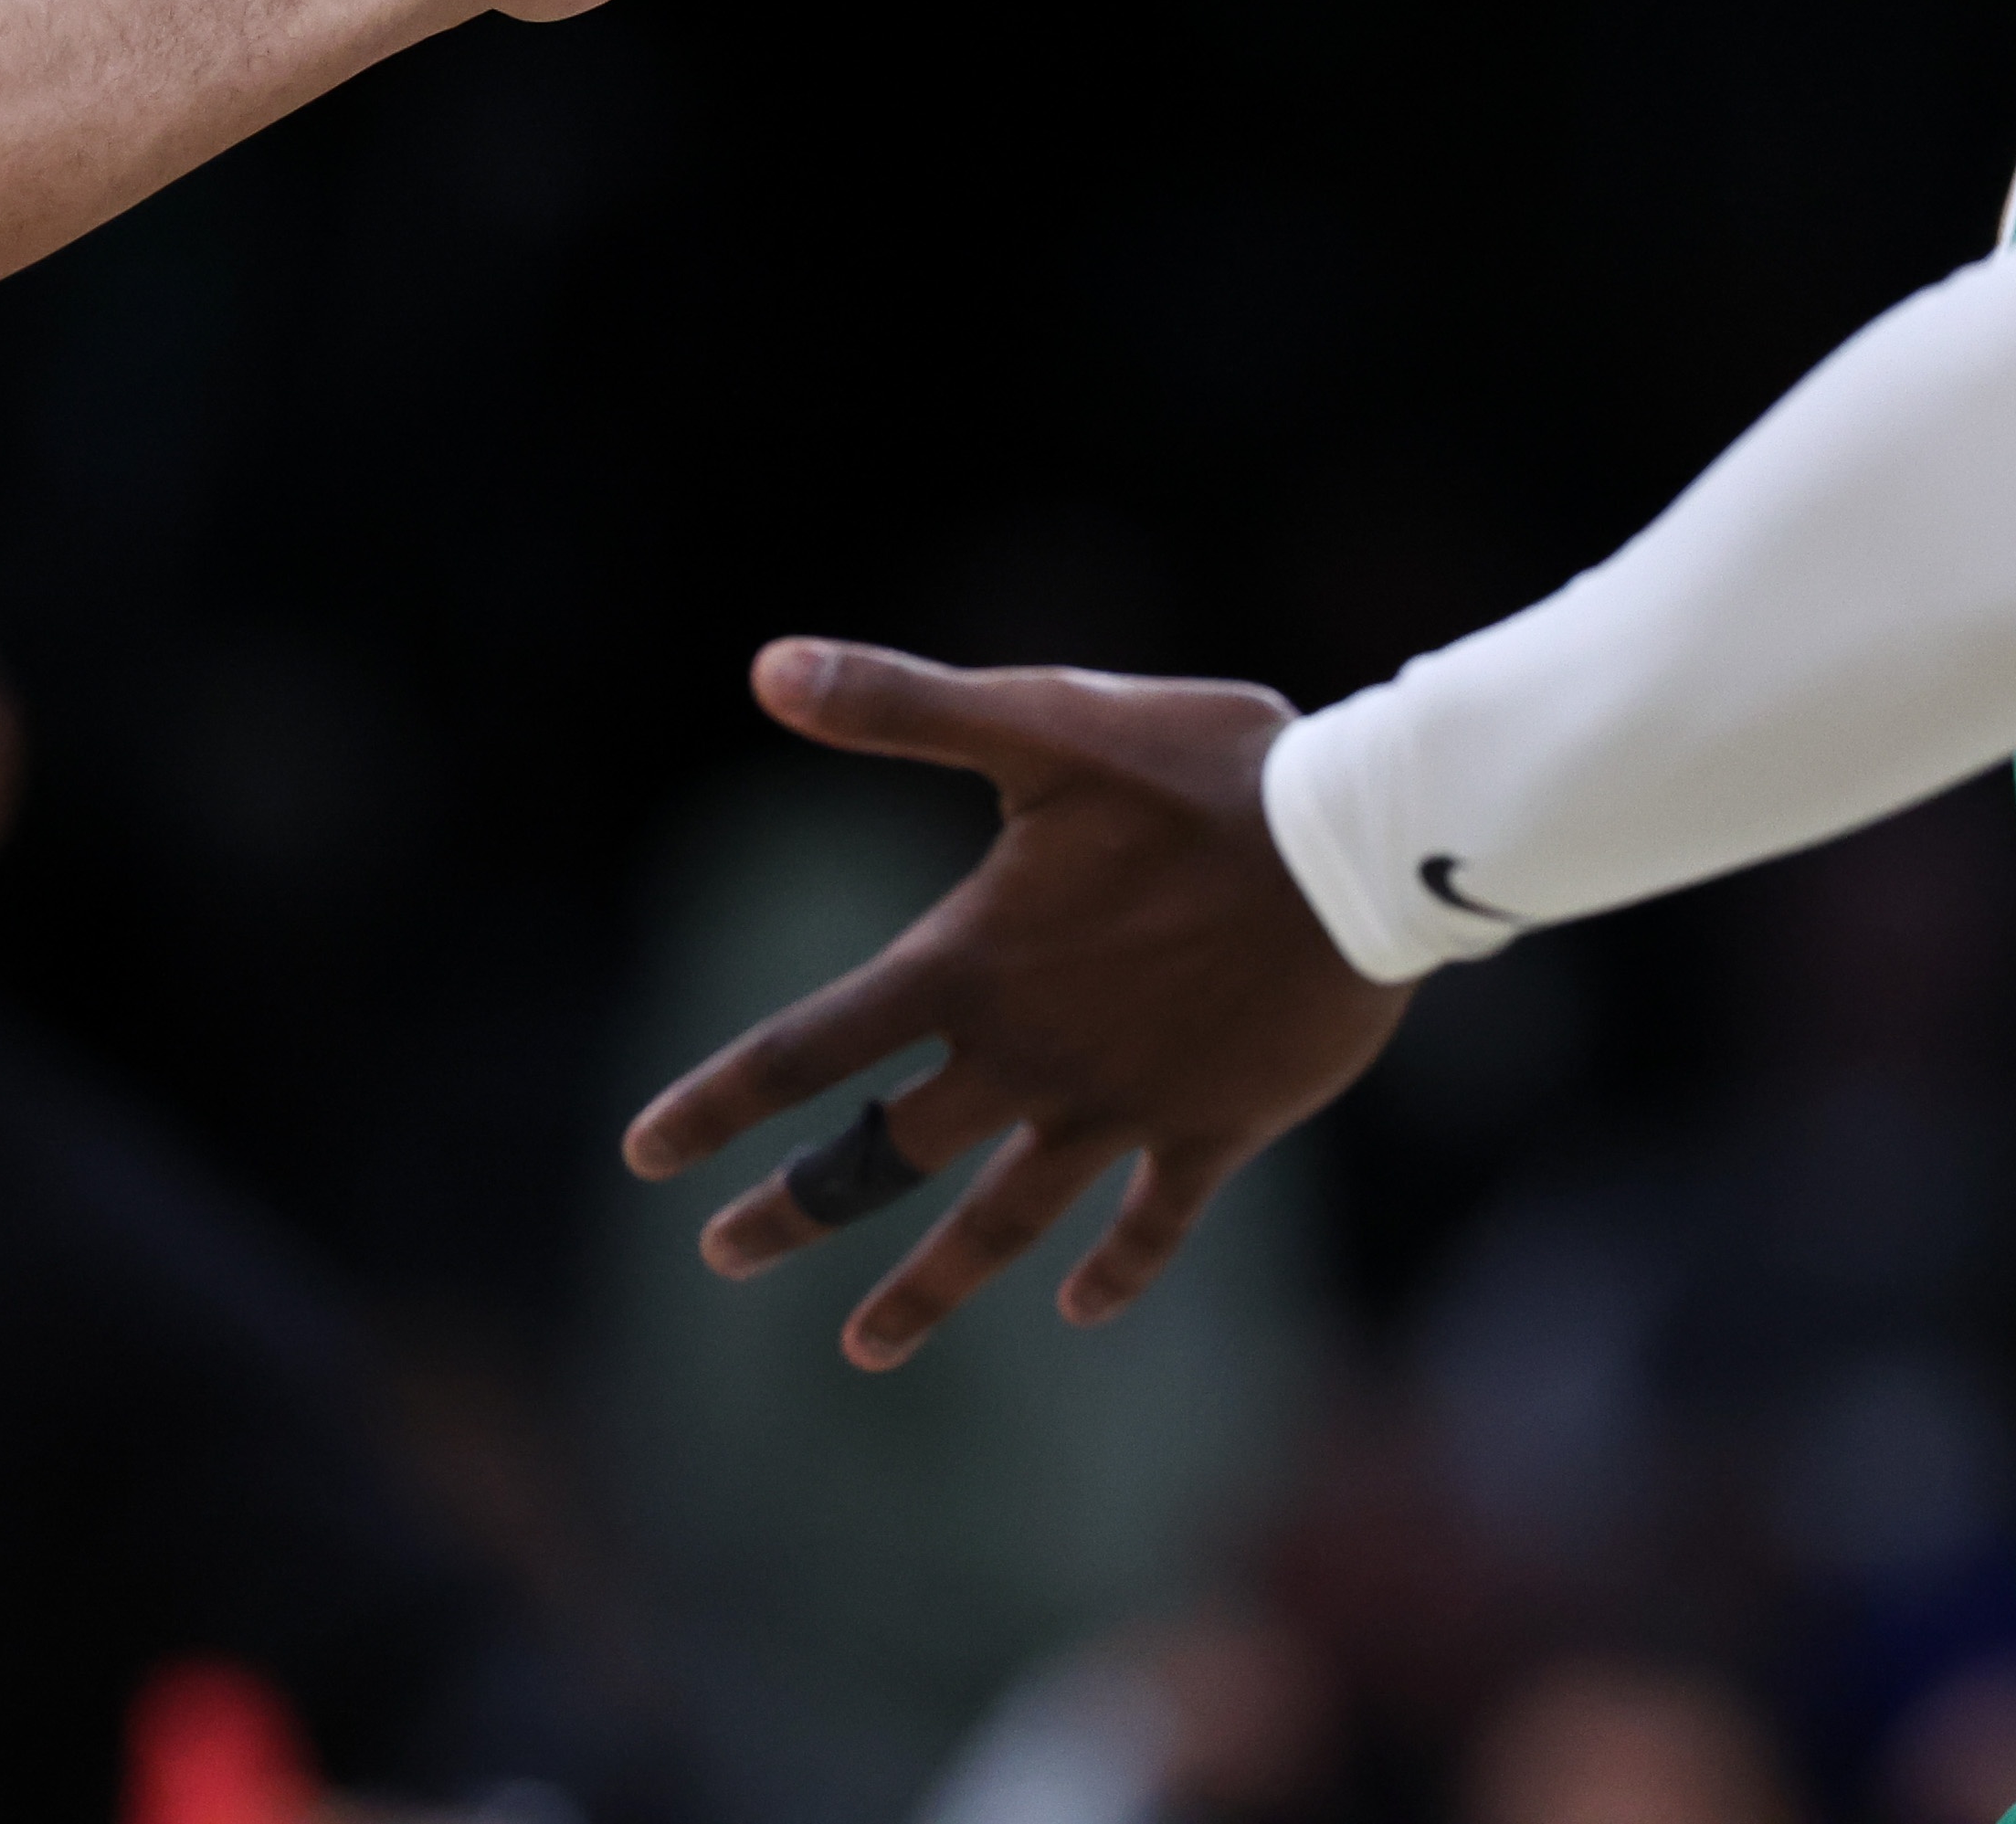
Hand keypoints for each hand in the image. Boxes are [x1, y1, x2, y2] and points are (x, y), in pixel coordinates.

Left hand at [618, 638, 1413, 1368]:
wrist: (1372, 843)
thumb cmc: (1200, 769)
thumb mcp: (1038, 719)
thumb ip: (898, 704)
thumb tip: (766, 665)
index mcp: (968, 966)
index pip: (806, 1050)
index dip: (717, 1104)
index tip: (643, 1156)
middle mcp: (1029, 1056)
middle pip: (881, 1154)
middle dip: (794, 1209)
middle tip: (718, 1256)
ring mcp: (1122, 1106)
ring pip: (1001, 1222)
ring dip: (930, 1287)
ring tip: (862, 1349)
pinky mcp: (1216, 1127)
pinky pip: (1154, 1221)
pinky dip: (1117, 1266)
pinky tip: (1082, 1307)